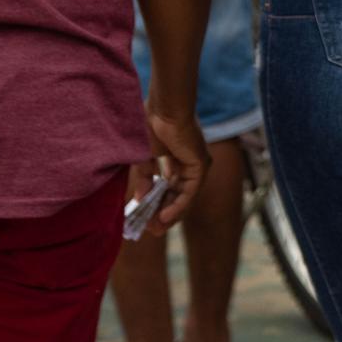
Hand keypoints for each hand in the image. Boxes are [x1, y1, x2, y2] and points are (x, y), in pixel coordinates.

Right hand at [143, 105, 208, 233]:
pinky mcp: (201, 165)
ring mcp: (196, 165)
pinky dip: (178, 205)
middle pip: (177, 196)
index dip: (156, 205)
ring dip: (170, 214)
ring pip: (184, 197)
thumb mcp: (143, 160)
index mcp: (175, 160)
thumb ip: (144, 180)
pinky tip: (165, 216)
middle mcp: (188, 164)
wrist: (163, 110)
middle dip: (162, 214)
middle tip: (150, 231)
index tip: (144, 220)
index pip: (168, 188)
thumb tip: (140, 200)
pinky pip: (190, 191)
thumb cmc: (151, 127)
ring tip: (155, 229)